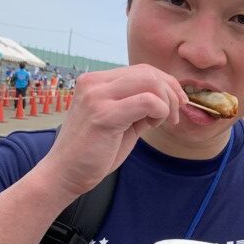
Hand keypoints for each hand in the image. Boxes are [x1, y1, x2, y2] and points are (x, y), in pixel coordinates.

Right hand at [34, 64, 187, 198]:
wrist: (65, 174)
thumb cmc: (93, 152)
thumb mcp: (121, 122)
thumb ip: (139, 107)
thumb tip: (168, 98)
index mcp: (96, 82)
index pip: (141, 70)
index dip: (166, 84)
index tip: (177, 103)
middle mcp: (94, 83)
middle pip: (148, 72)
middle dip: (172, 92)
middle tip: (176, 114)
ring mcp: (97, 97)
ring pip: (150, 82)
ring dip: (167, 103)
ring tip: (163, 122)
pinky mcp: (103, 115)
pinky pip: (147, 102)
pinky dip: (160, 112)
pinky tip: (152, 126)